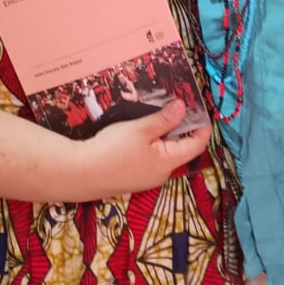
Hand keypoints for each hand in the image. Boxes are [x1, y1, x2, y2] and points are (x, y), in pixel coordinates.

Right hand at [77, 99, 210, 198]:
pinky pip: (150, 159)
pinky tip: (138, 133)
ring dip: (163, 135)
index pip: (196, 145)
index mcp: (168, 162)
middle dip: (180, 127)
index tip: (201, 109)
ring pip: (163, 152)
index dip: (202, 126)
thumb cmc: (111, 150)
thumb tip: (183, 107)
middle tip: (174, 106)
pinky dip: (150, 144)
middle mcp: (162, 173)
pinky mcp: (134, 178)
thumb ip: (164, 119)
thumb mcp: (140, 129)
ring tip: (154, 116)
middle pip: (180, 148)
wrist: (80, 173)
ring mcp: (147, 178)